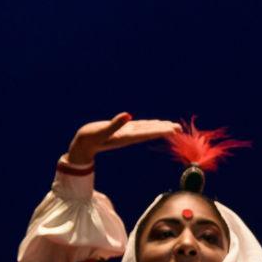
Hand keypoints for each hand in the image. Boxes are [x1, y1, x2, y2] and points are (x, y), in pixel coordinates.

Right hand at [65, 111, 182, 167]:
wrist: (82, 145)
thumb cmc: (89, 138)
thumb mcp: (101, 131)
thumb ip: (114, 124)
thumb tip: (128, 116)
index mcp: (126, 137)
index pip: (148, 133)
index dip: (161, 131)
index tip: (173, 131)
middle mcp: (129, 136)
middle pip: (150, 132)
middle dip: (165, 130)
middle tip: (180, 128)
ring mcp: (126, 133)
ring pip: (147, 129)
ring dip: (159, 127)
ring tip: (172, 127)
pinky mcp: (122, 130)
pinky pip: (139, 127)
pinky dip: (150, 125)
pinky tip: (155, 124)